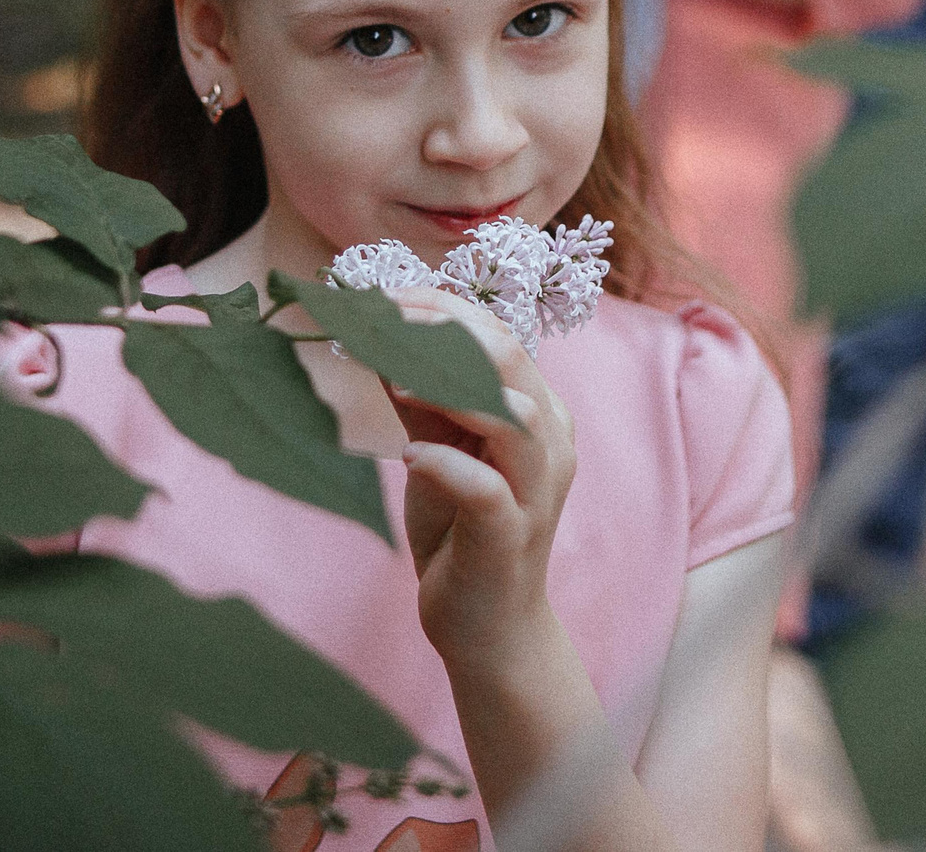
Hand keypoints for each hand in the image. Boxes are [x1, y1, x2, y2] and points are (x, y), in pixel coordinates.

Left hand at [383, 285, 577, 670]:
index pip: (497, 333)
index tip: (379, 296)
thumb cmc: (460, 530)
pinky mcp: (512, 537)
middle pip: (509, 359)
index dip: (439, 307)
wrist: (486, 628)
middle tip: (378, 320)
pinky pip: (488, 489)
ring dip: (449, 388)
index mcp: (537, 411)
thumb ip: (419, 394)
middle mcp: (549, 443)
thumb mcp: (435, 445)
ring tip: (393, 379)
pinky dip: (447, 463)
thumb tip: (376, 331)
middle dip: (440, 329)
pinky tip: (409, 454)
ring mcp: (536, 491)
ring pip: (514, 416)